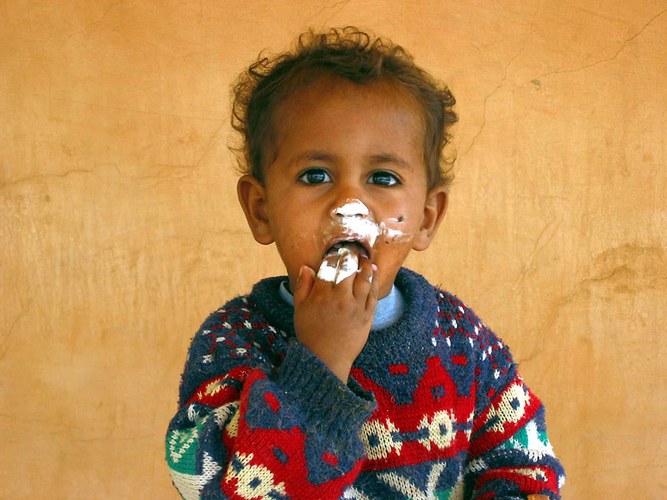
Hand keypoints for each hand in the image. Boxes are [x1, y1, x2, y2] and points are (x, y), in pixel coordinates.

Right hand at [293, 256, 378, 381]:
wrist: (325, 359)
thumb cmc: (310, 333)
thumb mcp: (299, 309)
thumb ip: (303, 286)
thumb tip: (306, 267)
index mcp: (321, 294)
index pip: (329, 265)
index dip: (334, 255)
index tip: (337, 249)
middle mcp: (340, 297)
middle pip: (349, 268)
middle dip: (351, 254)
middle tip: (353, 247)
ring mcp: (355, 306)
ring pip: (364, 278)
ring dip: (365, 264)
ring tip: (365, 258)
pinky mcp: (367, 315)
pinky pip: (373, 293)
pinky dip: (374, 280)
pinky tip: (373, 272)